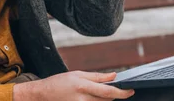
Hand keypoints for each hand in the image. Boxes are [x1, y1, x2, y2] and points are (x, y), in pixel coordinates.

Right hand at [13, 71, 134, 100]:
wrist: (43, 95)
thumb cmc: (59, 82)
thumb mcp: (78, 74)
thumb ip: (97, 76)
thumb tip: (114, 76)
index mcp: (83, 86)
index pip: (108, 91)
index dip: (122, 92)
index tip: (131, 91)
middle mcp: (83, 99)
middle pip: (106, 99)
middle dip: (112, 94)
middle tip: (112, 88)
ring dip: (102, 98)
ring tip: (91, 91)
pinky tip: (90, 97)